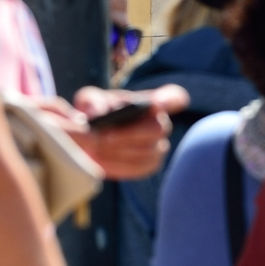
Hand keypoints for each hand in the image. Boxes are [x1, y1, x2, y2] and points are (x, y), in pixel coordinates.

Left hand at [69, 85, 187, 179]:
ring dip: (118, 152)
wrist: (93, 138)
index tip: (157, 103)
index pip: (174, 97)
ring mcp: (159, 147)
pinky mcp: (150, 166)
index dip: (169, 100)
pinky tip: (99, 161)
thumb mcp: (91, 100)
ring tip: (95, 149)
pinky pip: (138, 168)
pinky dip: (117, 165)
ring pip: (146, 152)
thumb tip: (100, 113)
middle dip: (129, 134)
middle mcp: (161, 124)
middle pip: (156, 129)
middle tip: (103, 137)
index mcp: (152, 102)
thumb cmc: (96, 113)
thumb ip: (93, 102)